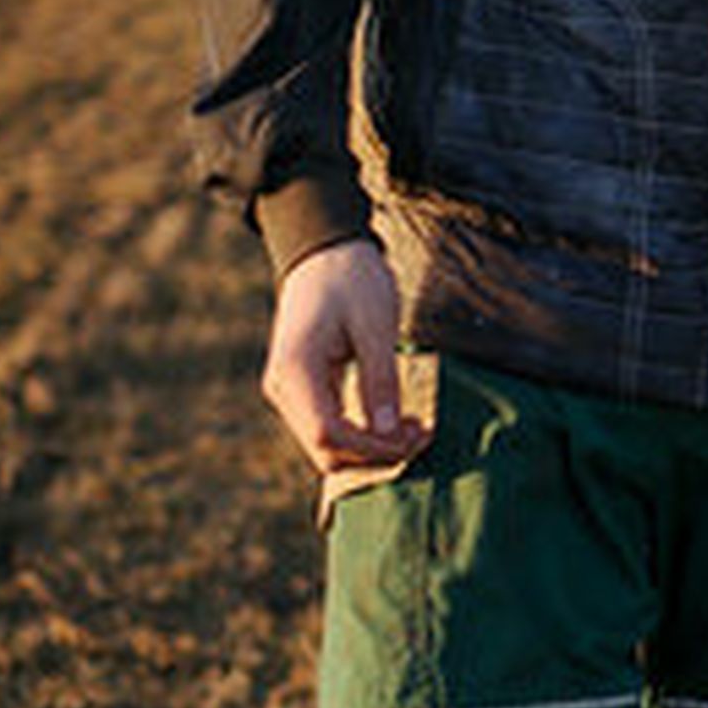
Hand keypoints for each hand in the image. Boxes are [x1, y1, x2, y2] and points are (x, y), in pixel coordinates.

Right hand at [261, 240, 427, 475]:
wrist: (326, 254)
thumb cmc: (352, 280)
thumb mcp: (376, 325)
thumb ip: (380, 379)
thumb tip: (388, 433)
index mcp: (295, 370)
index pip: (327, 434)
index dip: (372, 448)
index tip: (414, 438)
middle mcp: (283, 388)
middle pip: (325, 449)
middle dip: (376, 453)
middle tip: (424, 435)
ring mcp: (290, 392)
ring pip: (327, 445)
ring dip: (372, 447)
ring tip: (417, 430)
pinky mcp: (304, 391)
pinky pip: (331, 427)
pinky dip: (363, 433)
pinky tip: (397, 423)